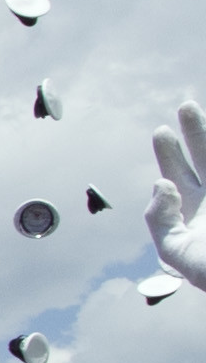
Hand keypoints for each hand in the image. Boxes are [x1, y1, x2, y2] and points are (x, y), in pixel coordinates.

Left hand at [151, 102, 205, 290]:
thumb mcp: (178, 254)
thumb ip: (161, 223)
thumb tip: (162, 184)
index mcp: (193, 214)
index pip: (176, 177)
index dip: (169, 153)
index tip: (163, 132)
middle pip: (203, 158)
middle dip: (195, 132)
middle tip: (186, 107)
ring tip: (199, 108)